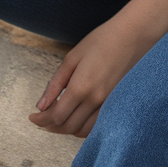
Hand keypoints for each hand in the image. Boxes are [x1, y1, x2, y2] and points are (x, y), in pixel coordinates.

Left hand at [28, 0, 167, 138]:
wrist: (135, 35)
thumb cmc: (102, 41)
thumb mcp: (73, 57)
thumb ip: (56, 83)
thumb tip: (41, 105)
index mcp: (82, 87)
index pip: (56, 116)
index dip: (41, 120)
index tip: (32, 117)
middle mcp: (96, 100)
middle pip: (68, 127)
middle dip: (51, 126)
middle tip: (41, 120)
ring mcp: (110, 104)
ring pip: (84, 131)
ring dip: (67, 129)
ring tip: (57, 120)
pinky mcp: (119, 104)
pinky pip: (99, 126)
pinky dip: (84, 128)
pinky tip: (78, 119)